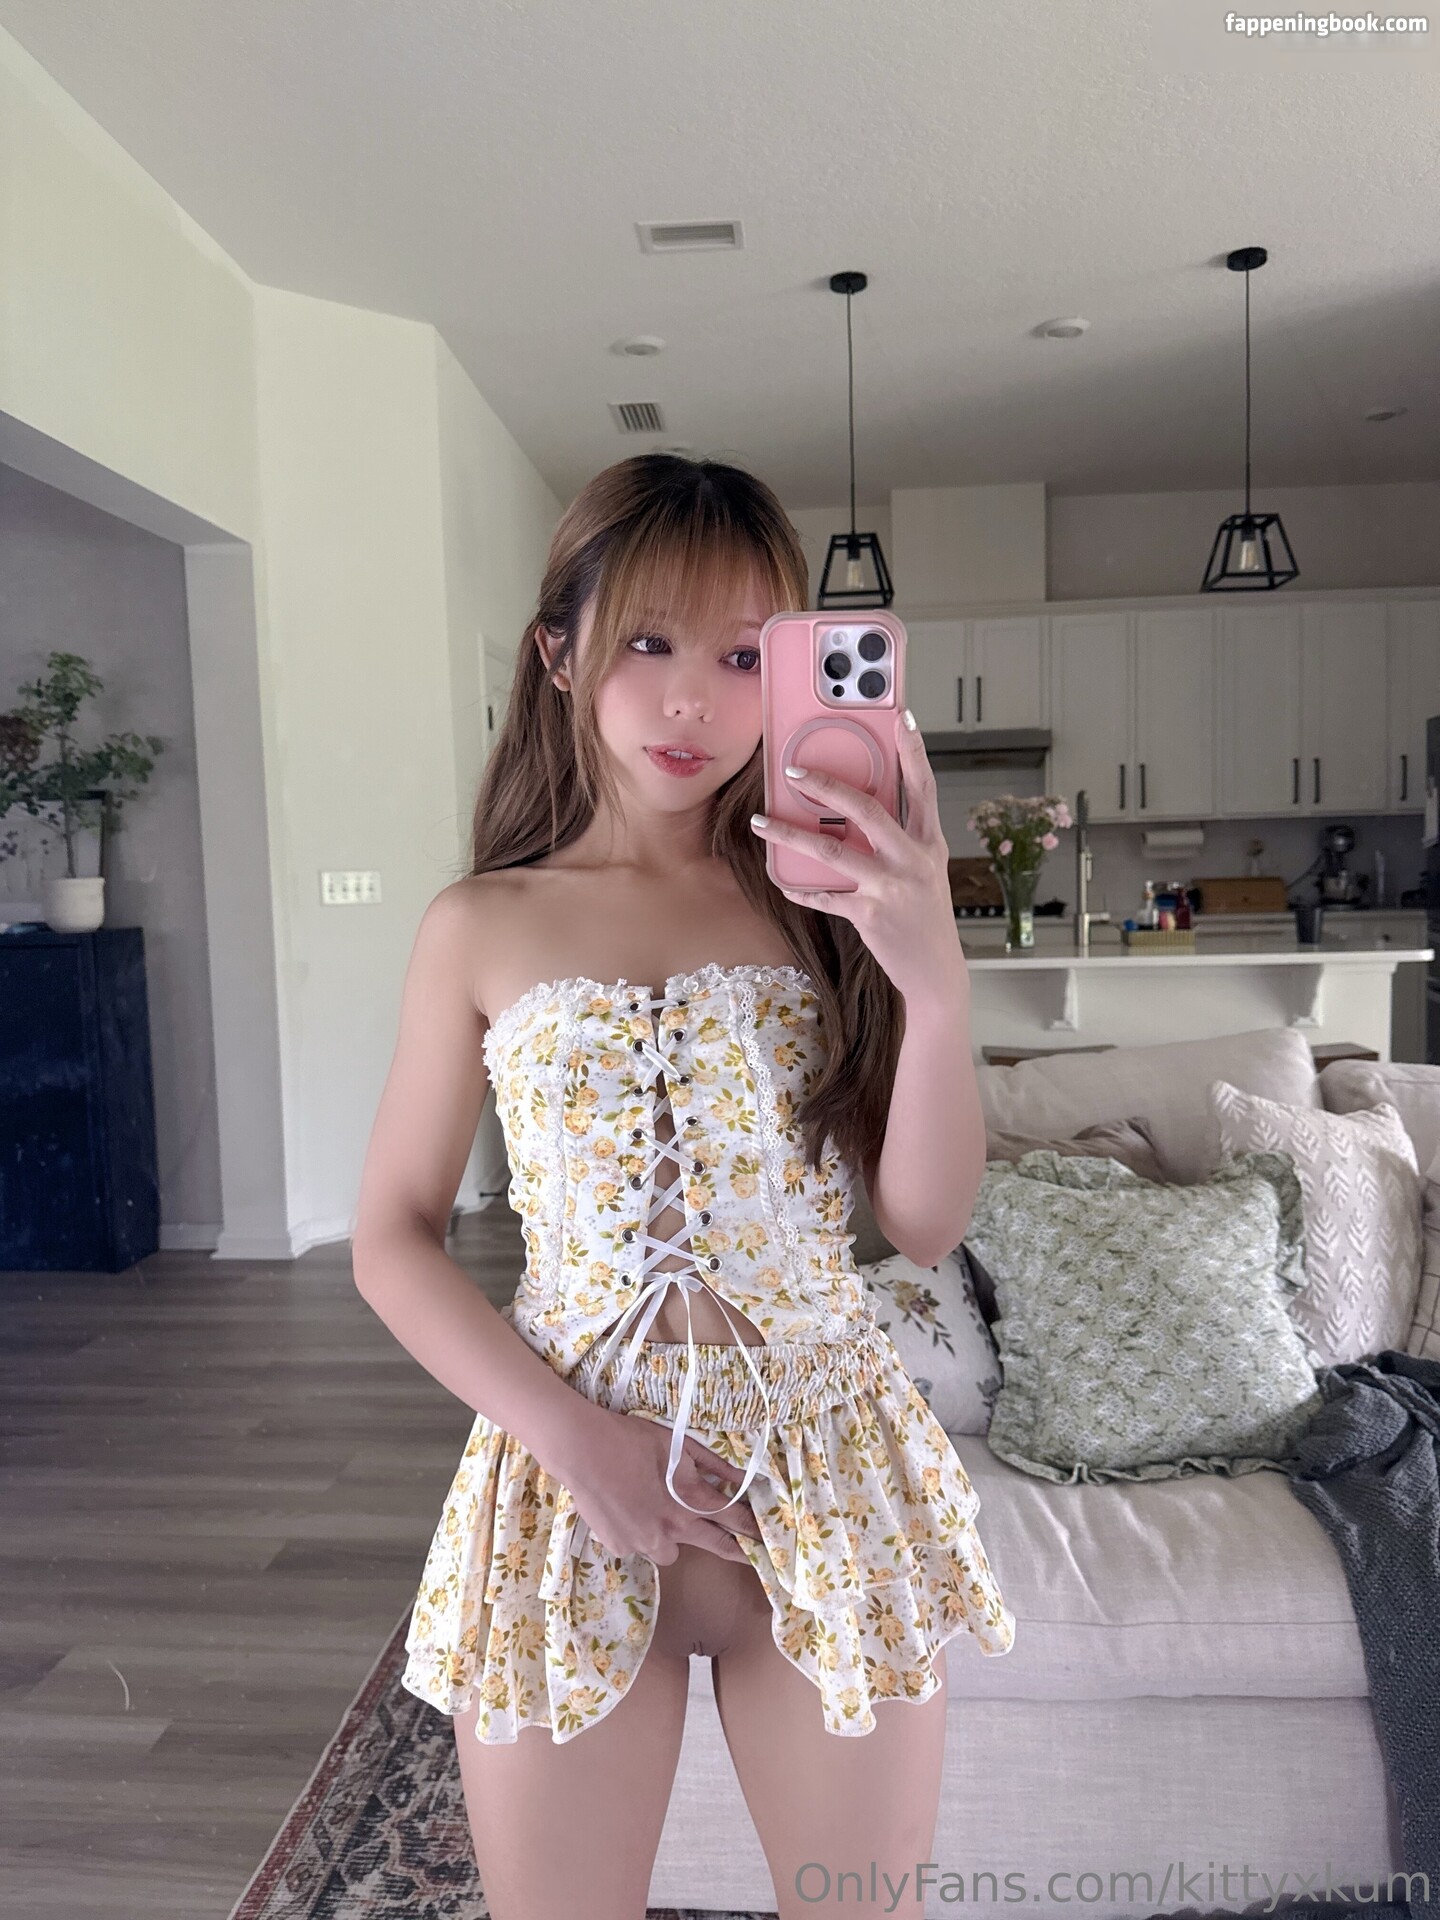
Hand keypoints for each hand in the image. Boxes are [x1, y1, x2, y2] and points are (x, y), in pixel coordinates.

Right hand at [549, 1397, 764, 1566]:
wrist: (582, 1450)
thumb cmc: (631, 1439)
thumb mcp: (677, 1444)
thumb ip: (712, 1464)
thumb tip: (743, 1476)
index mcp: (690, 1501)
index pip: (733, 1520)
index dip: (753, 1529)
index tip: (766, 1536)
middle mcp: (672, 1530)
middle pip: (714, 1545)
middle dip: (734, 1549)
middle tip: (746, 1553)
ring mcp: (644, 1543)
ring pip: (670, 1551)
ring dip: (671, 1537)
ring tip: (656, 1512)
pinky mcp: (620, 1547)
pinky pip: (639, 1546)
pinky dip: (638, 1533)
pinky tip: (626, 1510)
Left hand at [750, 708, 964, 1002]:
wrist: (936, 971)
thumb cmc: (925, 916)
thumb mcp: (923, 871)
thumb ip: (899, 840)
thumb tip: (855, 810)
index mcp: (929, 843)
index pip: (924, 787)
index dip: (914, 751)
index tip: (901, 718)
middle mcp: (913, 860)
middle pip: (867, 810)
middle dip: (826, 786)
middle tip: (792, 771)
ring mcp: (892, 887)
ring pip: (833, 851)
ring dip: (790, 835)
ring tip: (761, 823)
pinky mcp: (870, 915)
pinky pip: (824, 895)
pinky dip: (799, 887)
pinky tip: (781, 879)